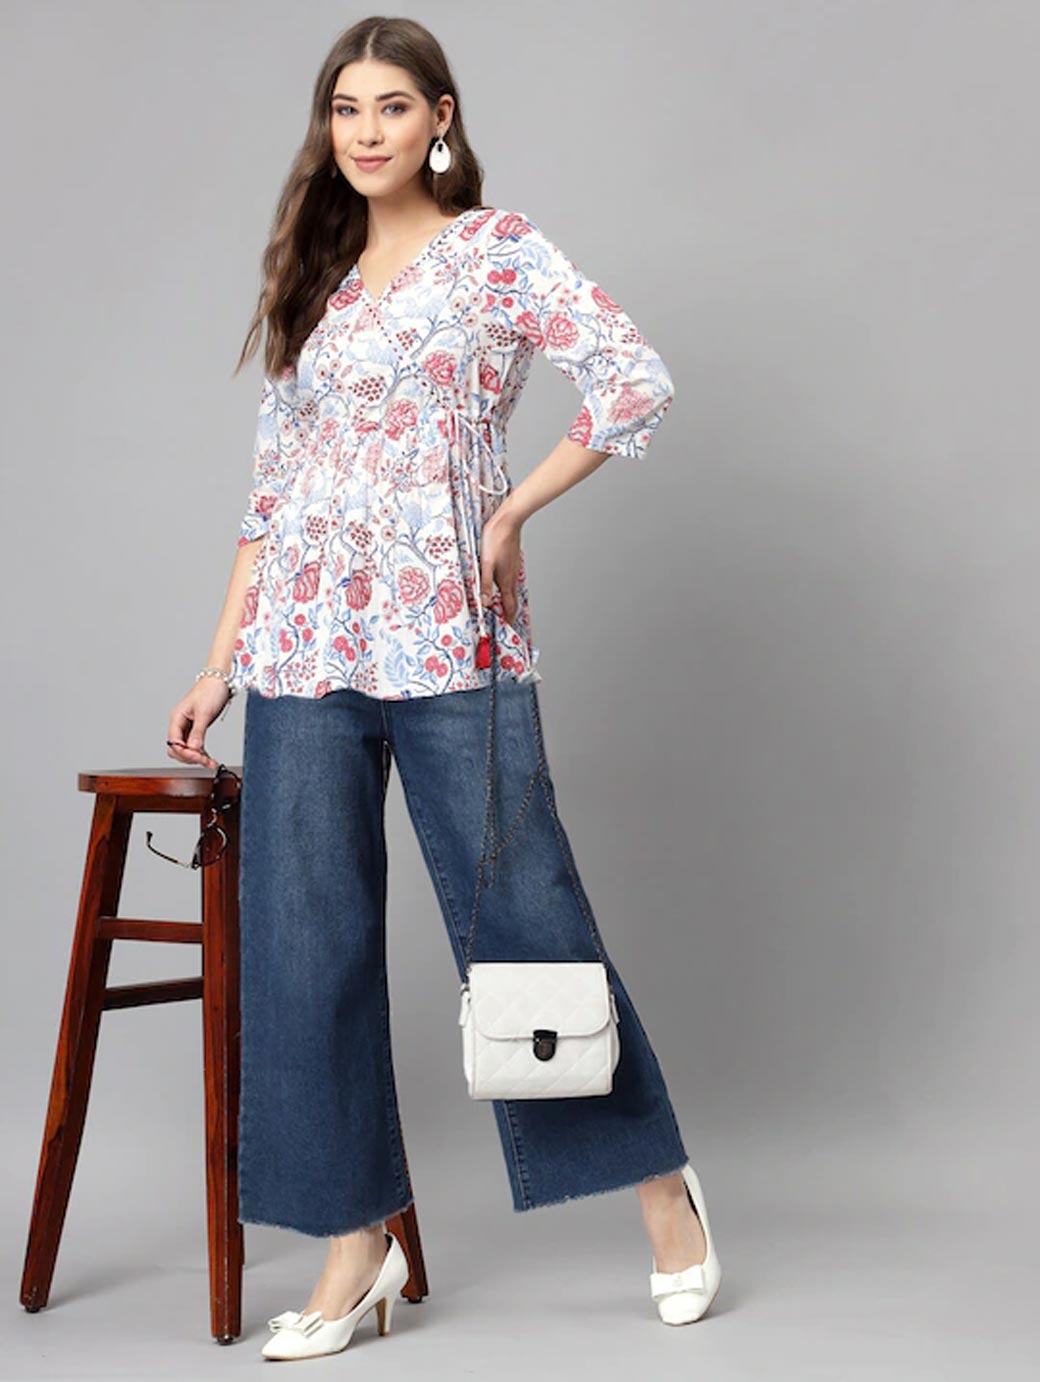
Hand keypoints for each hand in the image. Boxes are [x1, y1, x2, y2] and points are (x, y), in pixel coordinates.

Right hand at [167, 679, 229, 768]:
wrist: (220, 680)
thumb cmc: (210, 690)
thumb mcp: (204, 712)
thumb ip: (198, 732)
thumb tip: (193, 748)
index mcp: (176, 718)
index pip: (174, 743)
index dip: (185, 753)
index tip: (199, 757)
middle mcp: (179, 723)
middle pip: (177, 749)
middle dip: (190, 757)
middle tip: (205, 761)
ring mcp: (187, 726)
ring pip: (186, 749)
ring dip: (196, 757)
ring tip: (210, 763)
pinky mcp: (196, 727)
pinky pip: (194, 744)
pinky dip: (201, 752)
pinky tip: (209, 758)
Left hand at [479, 507, 522, 623]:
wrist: (508, 521)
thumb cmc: (495, 539)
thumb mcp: (486, 563)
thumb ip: (484, 584)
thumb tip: (484, 602)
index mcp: (505, 580)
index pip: (509, 606)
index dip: (508, 618)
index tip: (506, 629)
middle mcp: (511, 577)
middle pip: (512, 601)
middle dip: (510, 613)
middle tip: (505, 623)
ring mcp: (513, 569)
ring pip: (512, 591)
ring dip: (508, 602)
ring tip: (504, 609)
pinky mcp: (511, 562)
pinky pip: (510, 581)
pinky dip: (507, 590)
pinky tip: (502, 587)